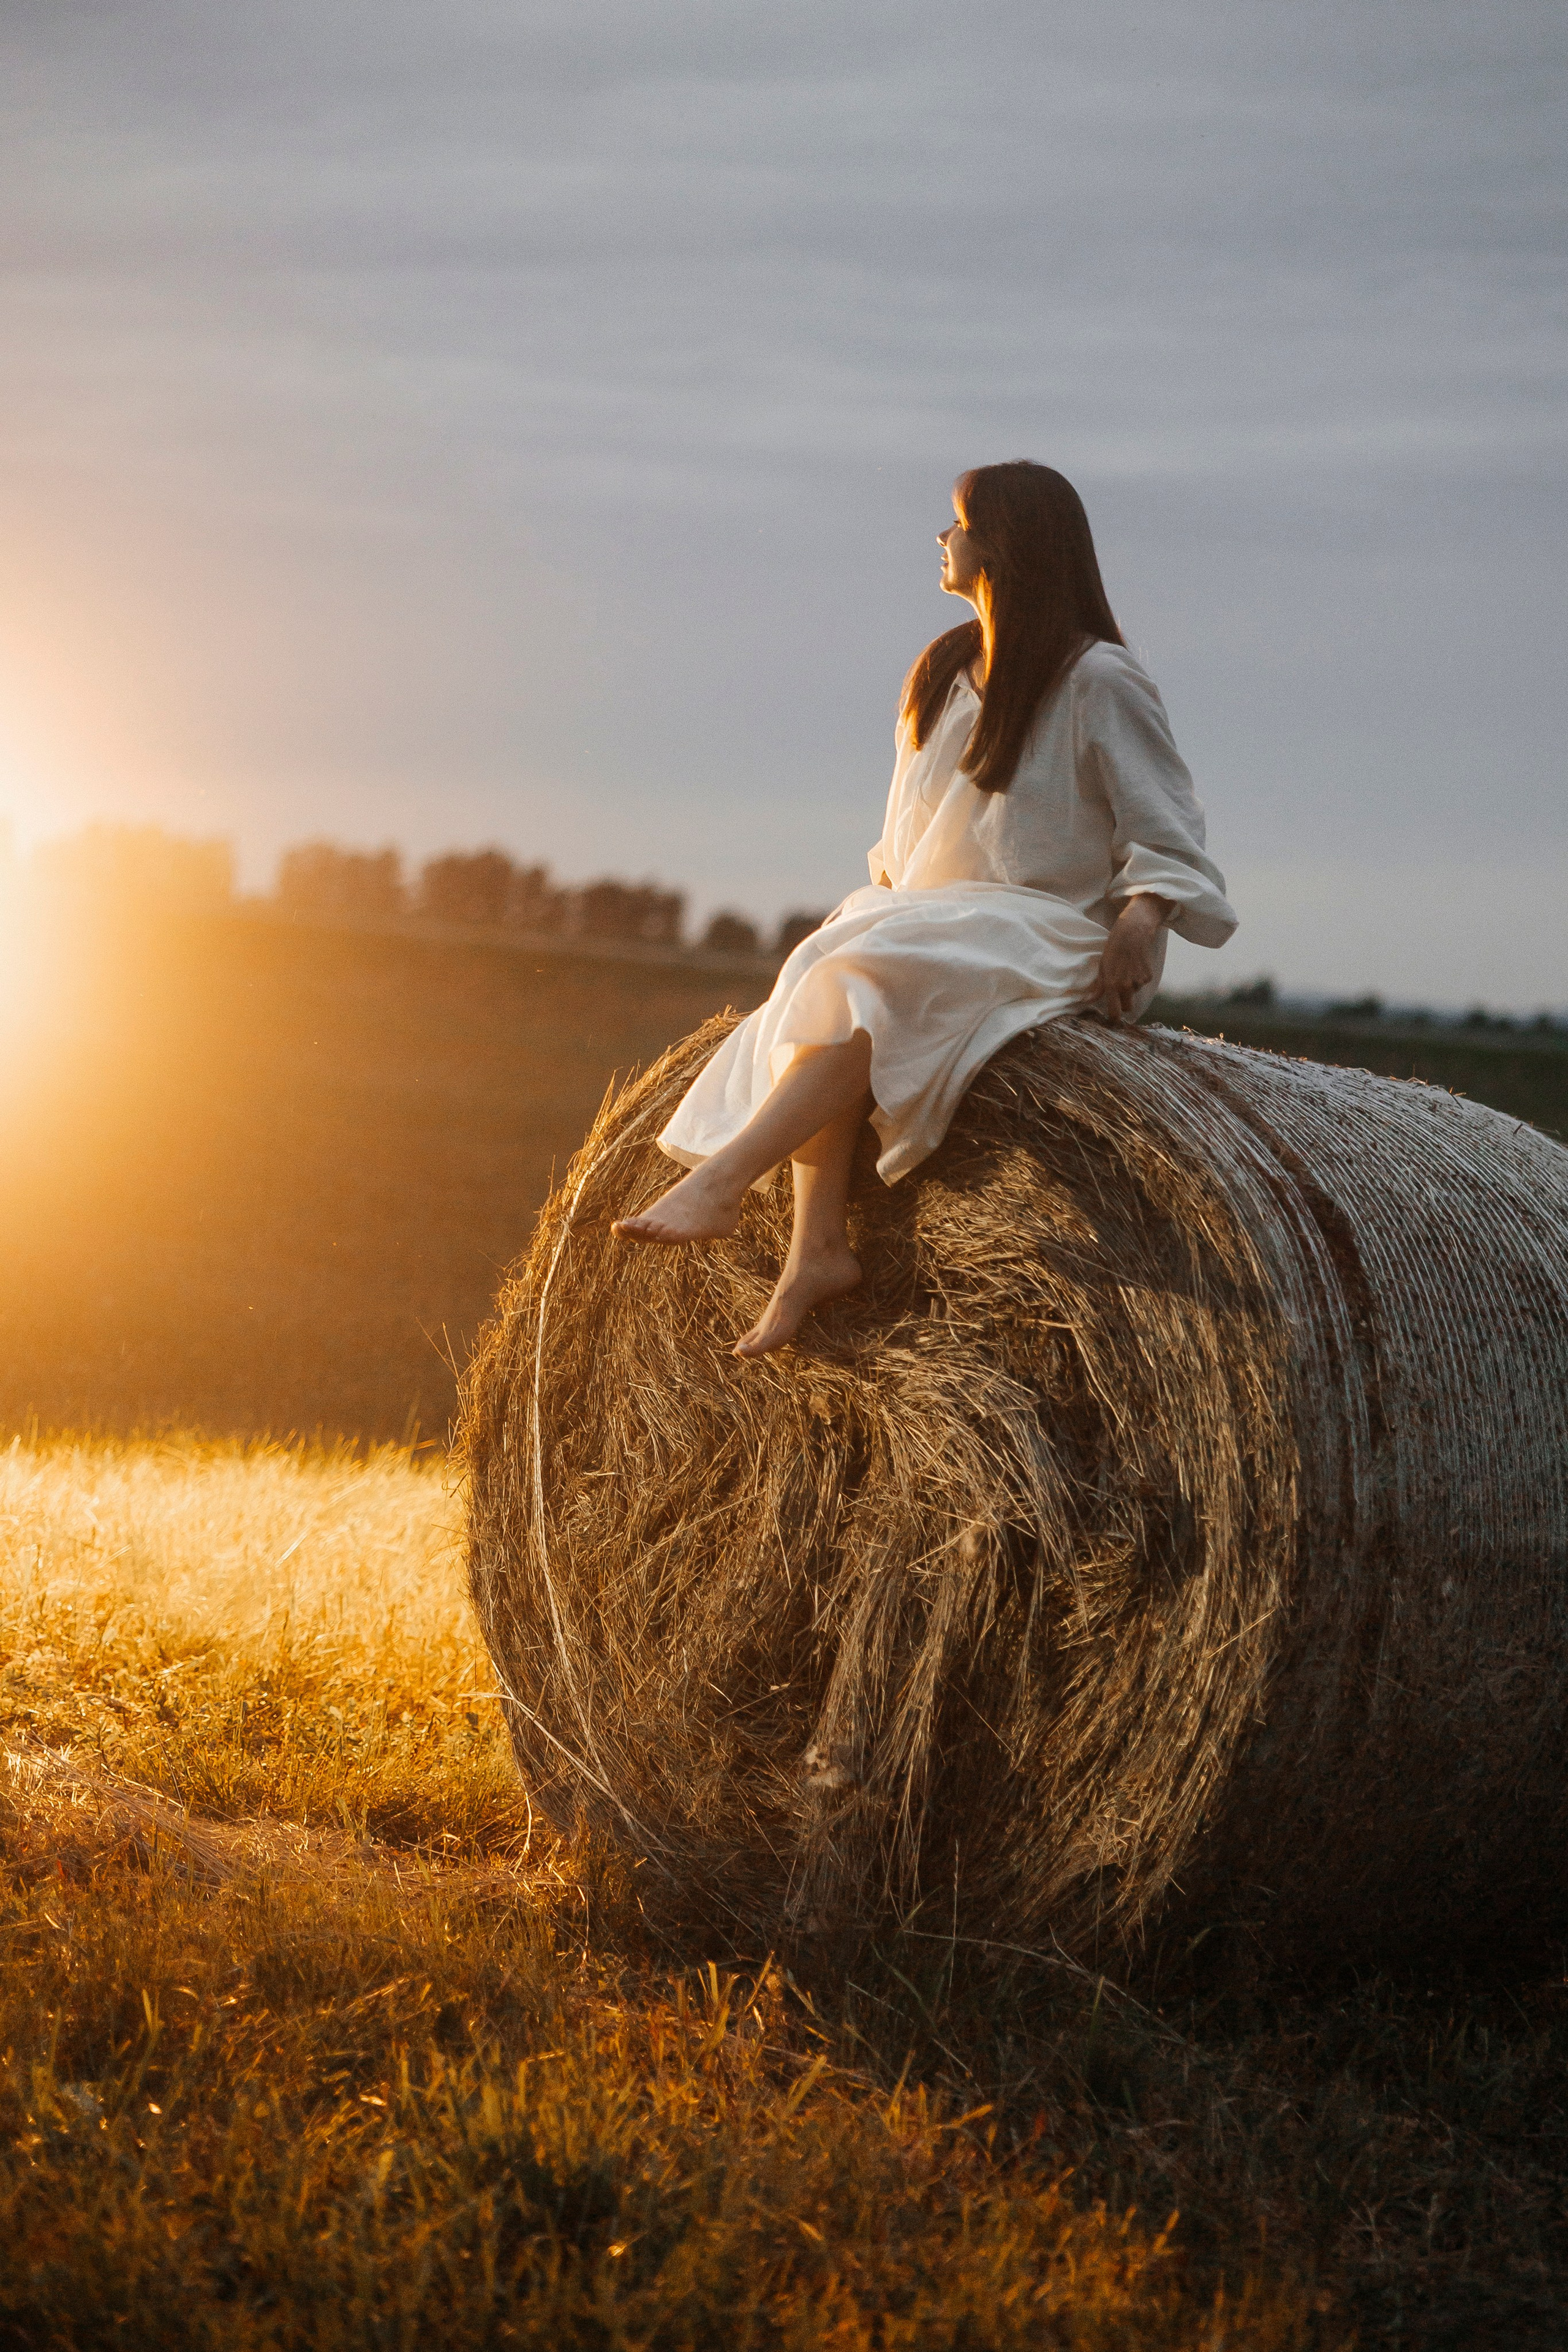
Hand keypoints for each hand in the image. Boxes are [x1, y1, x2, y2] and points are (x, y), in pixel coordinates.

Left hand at [1096, 894, 1171, 1021]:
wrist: (1133, 932)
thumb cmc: (1113, 948)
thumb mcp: (1102, 966)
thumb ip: (1099, 986)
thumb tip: (1090, 1000)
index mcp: (1112, 985)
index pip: (1115, 1012)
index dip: (1113, 1019)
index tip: (1112, 1021)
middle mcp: (1127, 987)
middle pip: (1127, 1007)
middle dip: (1123, 1004)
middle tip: (1118, 994)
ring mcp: (1139, 982)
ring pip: (1134, 993)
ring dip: (1131, 988)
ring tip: (1126, 970)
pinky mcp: (1148, 976)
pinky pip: (1142, 984)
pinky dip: (1138, 979)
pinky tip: (1134, 965)